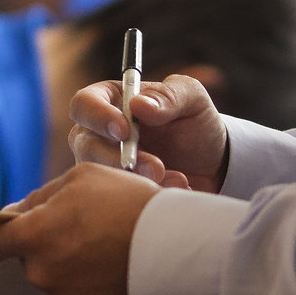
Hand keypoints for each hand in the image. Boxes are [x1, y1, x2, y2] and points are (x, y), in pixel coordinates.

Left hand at [0, 163, 161, 294]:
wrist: (174, 248)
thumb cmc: (127, 203)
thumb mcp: (81, 179)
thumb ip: (39, 197)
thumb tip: (15, 214)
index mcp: (32, 236)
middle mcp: (40, 272)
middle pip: (27, 259)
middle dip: (43, 245)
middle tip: (77, 230)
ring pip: (52, 279)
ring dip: (66, 266)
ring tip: (101, 247)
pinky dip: (86, 287)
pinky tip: (109, 269)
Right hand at [69, 73, 229, 192]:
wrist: (211, 164)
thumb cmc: (195, 121)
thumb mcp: (192, 98)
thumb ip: (169, 95)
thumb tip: (138, 104)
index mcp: (110, 99)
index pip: (84, 104)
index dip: (98, 116)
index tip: (124, 130)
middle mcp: (98, 133)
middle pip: (85, 145)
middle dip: (117, 159)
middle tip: (155, 166)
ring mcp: (104, 165)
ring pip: (101, 177)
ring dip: (137, 180)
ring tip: (176, 178)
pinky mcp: (115, 192)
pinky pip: (120, 199)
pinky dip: (150, 195)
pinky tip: (178, 186)